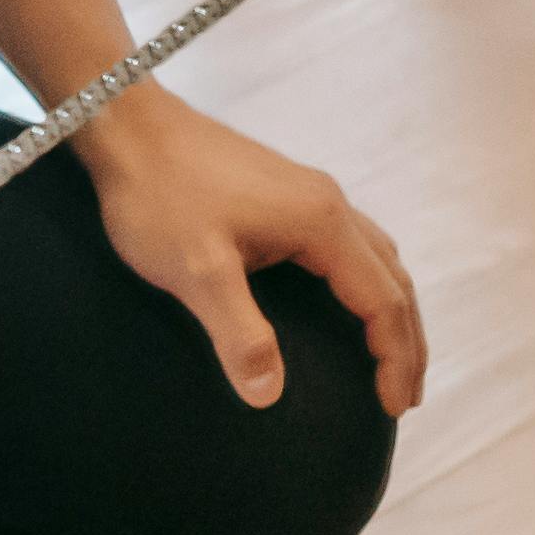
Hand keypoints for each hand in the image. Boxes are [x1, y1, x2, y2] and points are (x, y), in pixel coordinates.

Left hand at [73, 90, 424, 416]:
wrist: (128, 125)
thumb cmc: (157, 193)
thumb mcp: (196, 270)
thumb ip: (238, 332)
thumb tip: (269, 396)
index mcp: (321, 222)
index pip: (384, 300)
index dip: (396, 358)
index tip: (394, 409)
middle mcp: (328, 203)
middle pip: (394, 278)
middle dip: (407, 340)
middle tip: (404, 399)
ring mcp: (308, 194)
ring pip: (376, 258)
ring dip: (390, 309)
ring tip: (386, 358)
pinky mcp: (285, 193)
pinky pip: (349, 244)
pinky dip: (365, 284)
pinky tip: (341, 303)